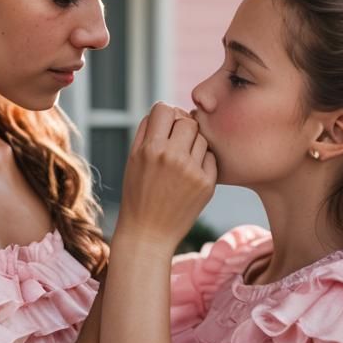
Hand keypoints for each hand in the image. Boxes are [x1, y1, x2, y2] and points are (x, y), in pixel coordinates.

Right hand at [115, 102, 216, 251]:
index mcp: (150, 149)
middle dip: (182, 127)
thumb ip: (147, 132)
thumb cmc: (138, 195)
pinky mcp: (206, 184)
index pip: (164, 109)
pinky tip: (190, 175)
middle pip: (187, 120)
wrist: (148, 234)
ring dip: (193, 144)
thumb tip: (166, 109)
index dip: (165, 115)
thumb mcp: (133, 160)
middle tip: (176, 143)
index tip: (165, 127)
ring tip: (182, 161)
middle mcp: (172, 157)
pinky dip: (202, 161)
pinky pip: (210, 157)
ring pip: (201, 138)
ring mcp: (191, 171)